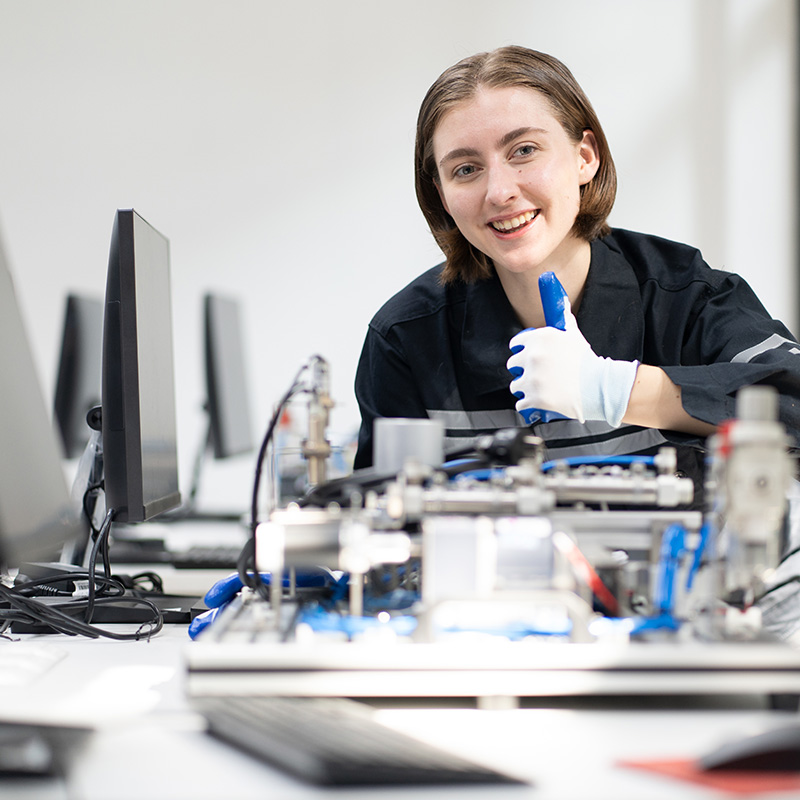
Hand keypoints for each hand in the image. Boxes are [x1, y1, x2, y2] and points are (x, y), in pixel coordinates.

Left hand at [507, 295, 637, 426]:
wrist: (599, 386)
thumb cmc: (587, 361)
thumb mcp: (574, 334)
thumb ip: (563, 319)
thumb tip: (560, 303)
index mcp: (539, 338)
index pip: (516, 344)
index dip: (520, 350)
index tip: (524, 356)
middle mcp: (533, 356)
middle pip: (512, 364)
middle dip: (521, 370)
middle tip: (534, 374)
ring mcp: (532, 379)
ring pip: (515, 385)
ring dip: (523, 388)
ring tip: (537, 389)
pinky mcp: (534, 398)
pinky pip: (521, 403)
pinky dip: (527, 404)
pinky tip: (536, 402)